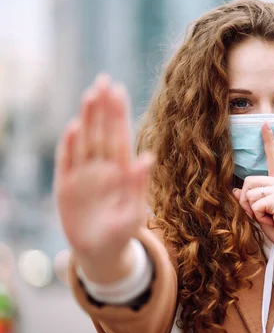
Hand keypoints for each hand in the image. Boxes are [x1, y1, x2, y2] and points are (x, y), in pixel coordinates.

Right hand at [54, 75, 153, 281]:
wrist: (100, 253)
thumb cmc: (123, 232)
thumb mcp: (134, 212)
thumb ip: (139, 185)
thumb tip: (148, 157)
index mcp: (121, 172)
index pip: (120, 136)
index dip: (119, 114)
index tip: (119, 90)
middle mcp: (102, 168)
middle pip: (102, 132)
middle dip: (103, 107)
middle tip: (104, 80)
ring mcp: (83, 175)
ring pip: (85, 141)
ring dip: (87, 119)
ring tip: (90, 95)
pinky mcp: (65, 187)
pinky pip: (66, 161)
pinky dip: (68, 145)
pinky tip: (73, 127)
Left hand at [233, 122, 273, 258]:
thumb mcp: (262, 214)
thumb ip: (250, 201)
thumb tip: (234, 189)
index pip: (273, 158)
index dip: (268, 141)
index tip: (265, 124)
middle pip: (247, 182)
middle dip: (246, 201)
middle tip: (262, 215)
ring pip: (248, 194)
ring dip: (253, 211)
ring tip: (269, 218)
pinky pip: (254, 204)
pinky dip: (259, 217)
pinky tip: (273, 220)